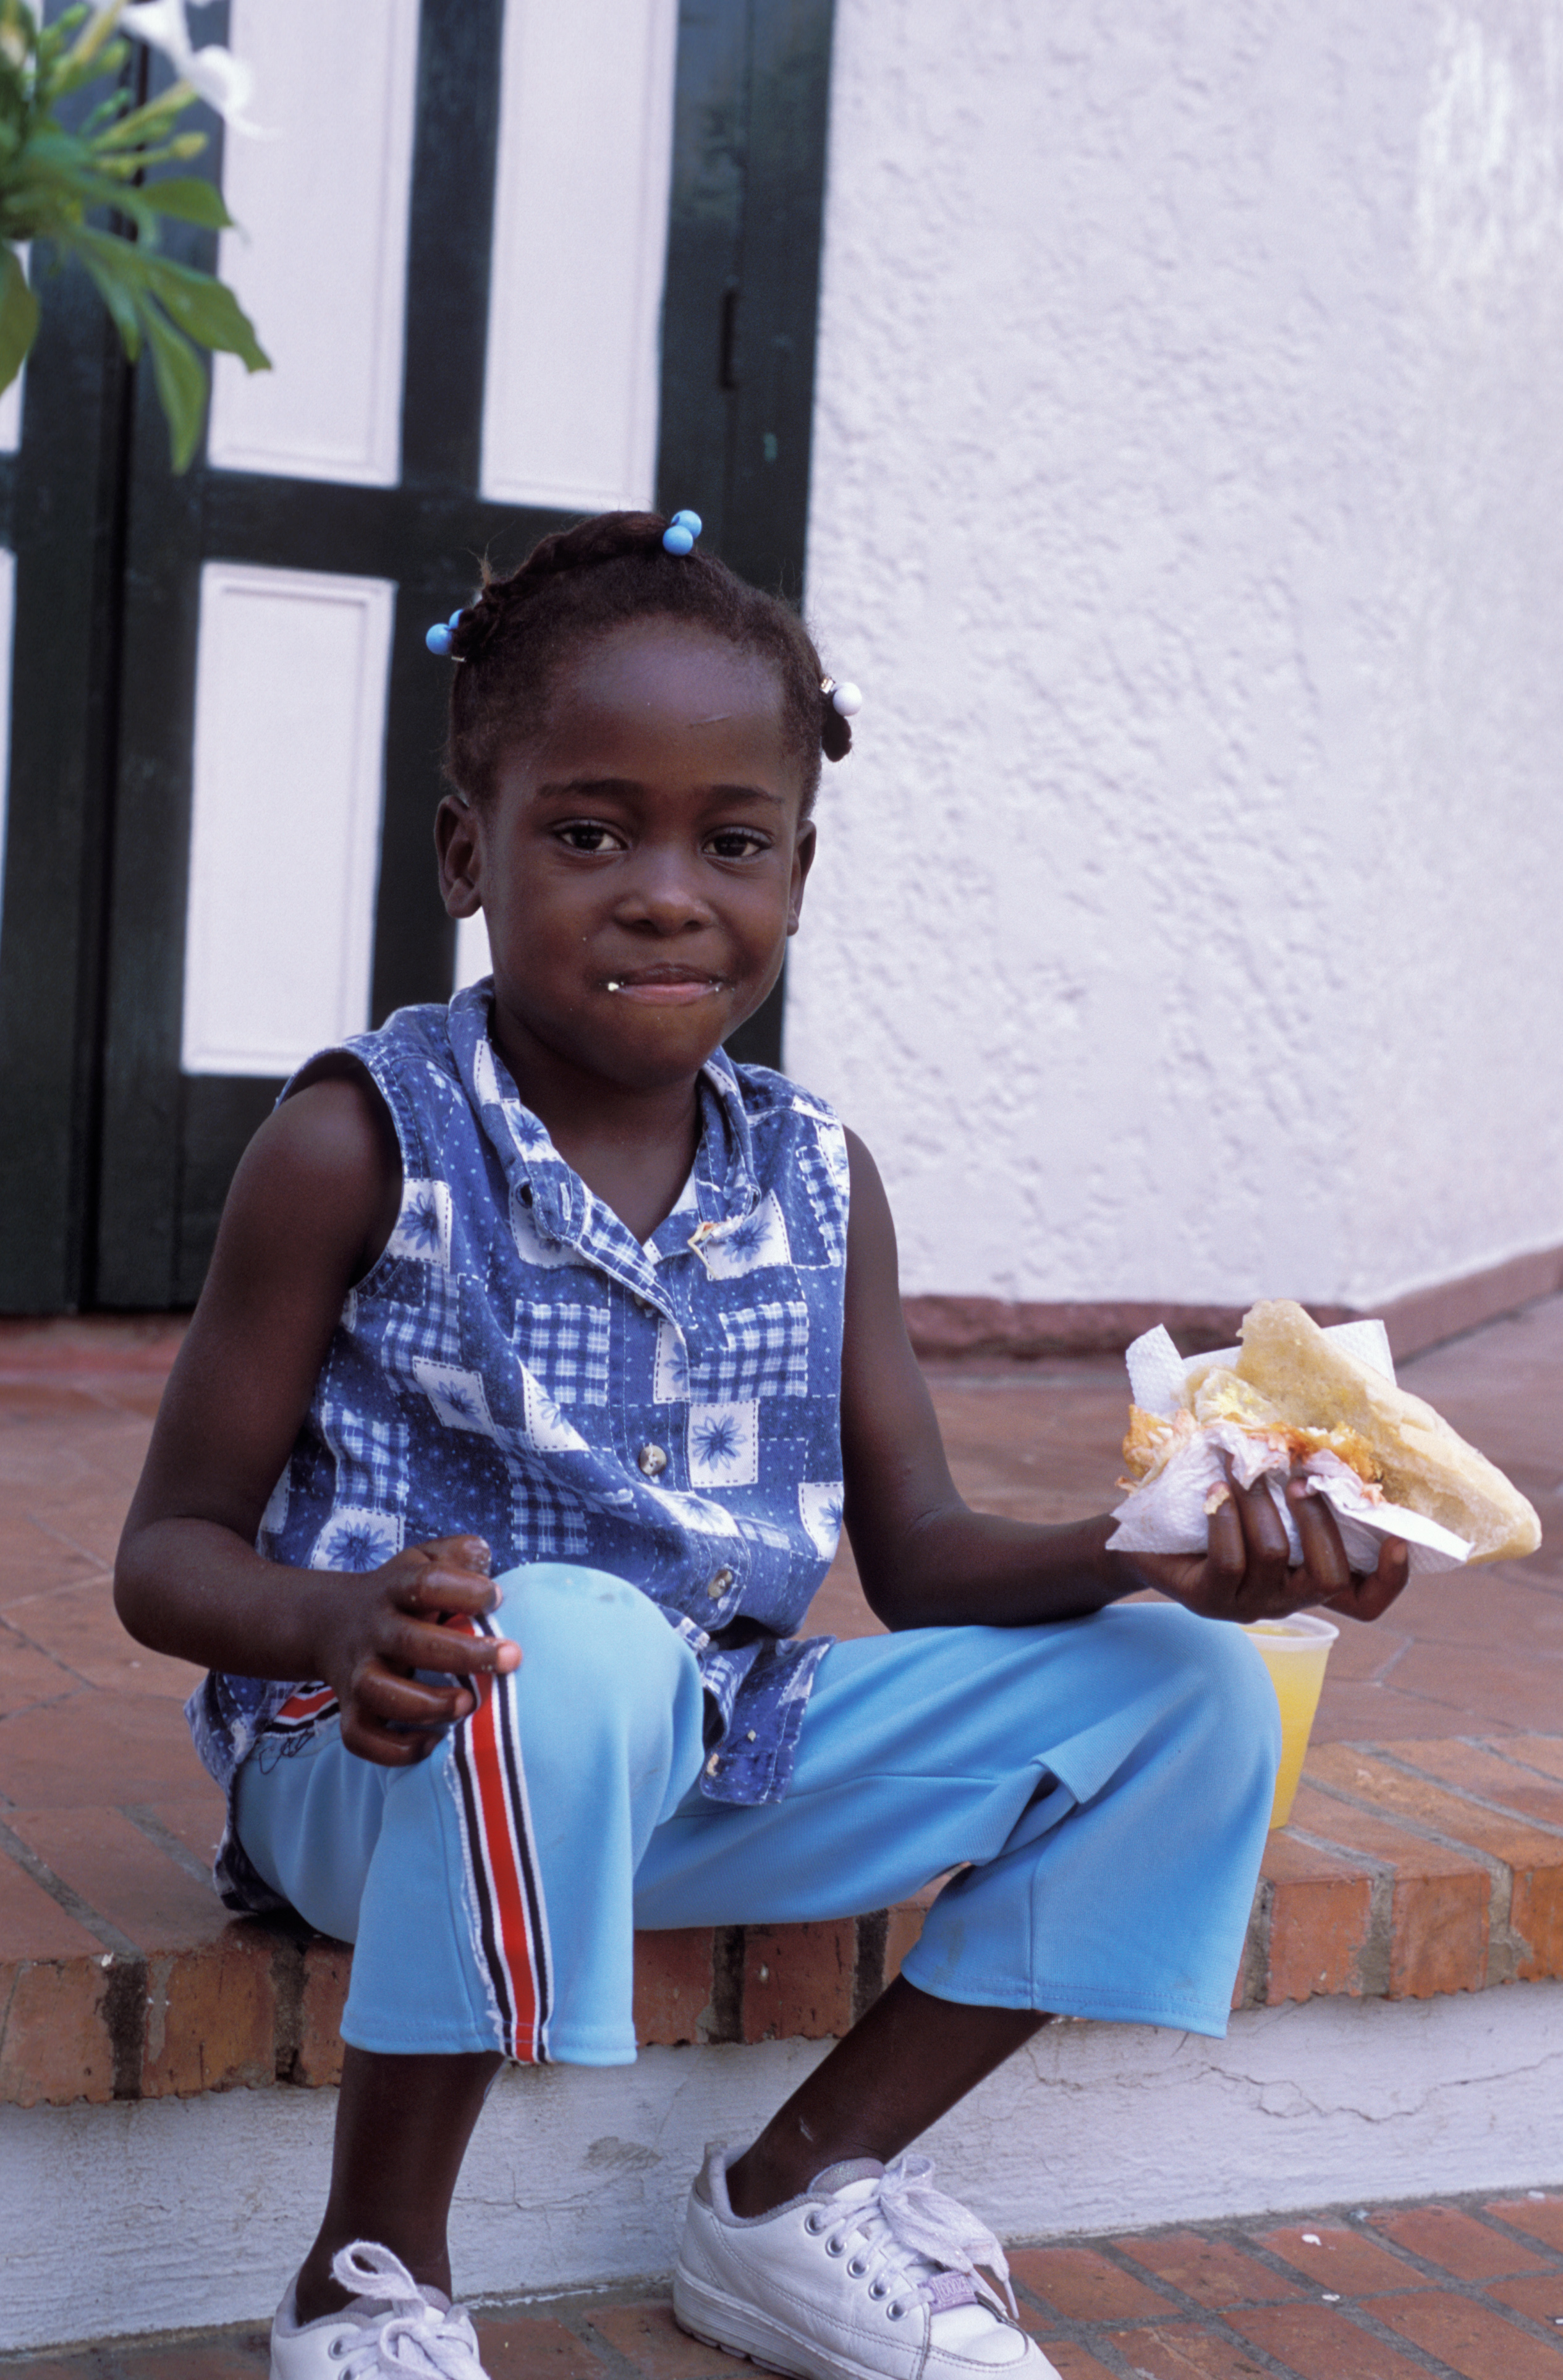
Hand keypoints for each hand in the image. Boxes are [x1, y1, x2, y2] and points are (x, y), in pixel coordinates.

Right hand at [306, 1535, 520, 1765]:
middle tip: (511, 1658)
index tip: (496, 1598)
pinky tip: (433, 1742)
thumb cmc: (400, 1595)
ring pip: (378, 1693)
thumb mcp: (423, 1560)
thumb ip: (457, 1553)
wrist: (330, 1622)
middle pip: (410, 1642)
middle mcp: (373, 1630)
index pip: (424, 1584)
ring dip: (426, 1704)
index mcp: (394, 1589)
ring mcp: (357, 1672)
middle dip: (464, 1654)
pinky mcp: (349, 1710)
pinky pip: (360, 1738)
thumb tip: (484, 1558)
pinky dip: (394, 1749)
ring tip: (468, 1703)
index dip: (463, 1590)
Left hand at [1115, 1461, 1409, 1626]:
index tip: (1397, 1539)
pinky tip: (1215, 1490)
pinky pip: (1229, 1558)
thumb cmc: (1213, 1513)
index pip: (1364, 1603)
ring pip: (1274, 1553)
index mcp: (1306, 1580)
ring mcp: (1247, 1606)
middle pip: (1328, 1576)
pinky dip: (1225, 1515)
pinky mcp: (1208, 1600)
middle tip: (1295, 1478)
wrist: (1144, 1540)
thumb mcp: (1262, 1504)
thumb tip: (1322, 1450)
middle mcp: (1284, 1601)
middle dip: (1316, 1519)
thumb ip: (1295, 1494)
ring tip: (1240, 1472)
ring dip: (1258, 1502)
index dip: (1390, 1580)